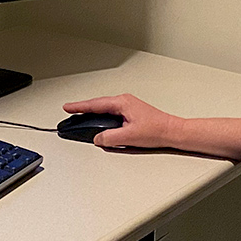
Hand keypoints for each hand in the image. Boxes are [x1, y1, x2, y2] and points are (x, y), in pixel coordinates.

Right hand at [62, 94, 183, 148]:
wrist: (172, 131)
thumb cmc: (157, 130)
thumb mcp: (129, 137)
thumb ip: (110, 138)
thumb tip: (98, 138)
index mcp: (122, 103)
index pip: (95, 104)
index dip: (79, 106)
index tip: (68, 107)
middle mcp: (124, 101)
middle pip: (98, 104)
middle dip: (83, 108)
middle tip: (70, 111)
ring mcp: (128, 106)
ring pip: (104, 108)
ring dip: (92, 112)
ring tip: (80, 116)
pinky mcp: (131, 113)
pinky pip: (111, 113)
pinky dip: (101, 116)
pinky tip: (98, 121)